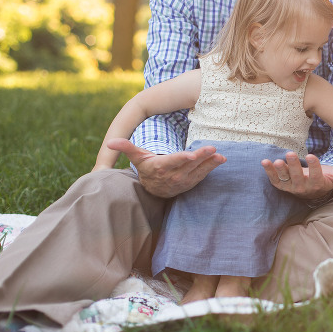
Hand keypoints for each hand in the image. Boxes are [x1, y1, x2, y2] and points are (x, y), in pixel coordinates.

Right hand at [106, 138, 225, 197]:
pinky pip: (203, 175)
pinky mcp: (191, 183)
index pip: (172, 162)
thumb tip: (111, 141)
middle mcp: (172, 176)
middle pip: (188, 165)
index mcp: (159, 168)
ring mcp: (183, 181)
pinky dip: (212, 168)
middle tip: (212, 148)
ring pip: (198, 170)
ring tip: (220, 155)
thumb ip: (126, 148)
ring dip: (210, 162)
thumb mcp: (137, 157)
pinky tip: (221, 160)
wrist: (154, 190)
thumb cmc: (146, 168)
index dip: (182, 159)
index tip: (192, 155)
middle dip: (201, 157)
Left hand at [261, 152, 332, 199]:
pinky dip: (269, 172)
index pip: (316, 175)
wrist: (312, 188)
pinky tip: (264, 162)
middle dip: (294, 166)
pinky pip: (274, 179)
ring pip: (285, 178)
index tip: (312, 155)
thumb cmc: (326, 179)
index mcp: (318, 184)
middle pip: (298, 177)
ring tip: (276, 160)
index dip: (314, 167)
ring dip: (280, 170)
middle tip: (290, 154)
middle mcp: (303, 187)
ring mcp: (291, 187)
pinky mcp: (281, 185)